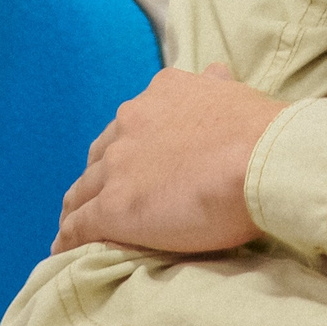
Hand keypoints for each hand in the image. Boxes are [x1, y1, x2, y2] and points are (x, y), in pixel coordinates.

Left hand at [52, 64, 287, 255]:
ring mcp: (119, 166)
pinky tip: (64, 251)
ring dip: (78, 209)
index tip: (129, 164)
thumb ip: (215, 87)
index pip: (131, 124)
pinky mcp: (114, 207)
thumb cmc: (260, 131)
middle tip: (100, 198)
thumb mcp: (234, 94)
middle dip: (98, 176)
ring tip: (74, 228)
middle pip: (100, 156)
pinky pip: (80, 225)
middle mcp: (132, 122)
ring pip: (83, 191)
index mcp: (162, 93)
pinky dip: (68, 239)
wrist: (262, 158)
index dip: (127, 147)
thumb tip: (215, 74)